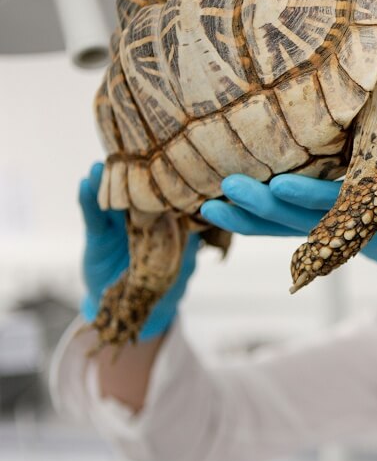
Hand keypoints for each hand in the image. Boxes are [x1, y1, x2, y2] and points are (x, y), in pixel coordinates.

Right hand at [79, 163, 198, 339]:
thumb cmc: (167, 281)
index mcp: (165, 217)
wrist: (135, 308)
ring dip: (107, 180)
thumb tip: (208, 223)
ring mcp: (119, 222)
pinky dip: (88, 200)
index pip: (164, 191)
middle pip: (136, 188)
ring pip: (113, 197)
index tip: (166, 156)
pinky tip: (84, 183)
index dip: (163, 174)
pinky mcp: (98, 234)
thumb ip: (190, 242)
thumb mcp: (183, 261)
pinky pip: (93, 216)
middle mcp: (143, 214)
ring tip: (103, 164)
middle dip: (133, 171)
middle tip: (131, 152)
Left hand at [201, 127, 376, 299]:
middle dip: (265, 203)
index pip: (342, 195)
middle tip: (230, 182)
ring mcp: (334, 228)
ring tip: (211, 200)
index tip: (281, 182)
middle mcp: (354, 214)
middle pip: (302, 217)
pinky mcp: (316, 233)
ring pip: (284, 228)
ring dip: (247, 216)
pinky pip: (277, 233)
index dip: (309, 193)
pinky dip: (247, 226)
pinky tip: (214, 212)